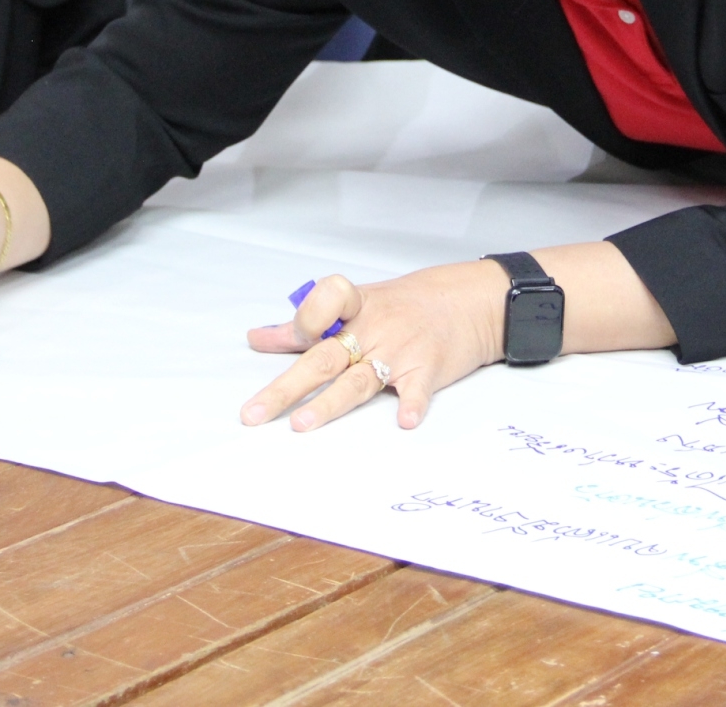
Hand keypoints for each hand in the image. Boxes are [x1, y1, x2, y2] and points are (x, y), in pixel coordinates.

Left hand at [241, 262, 507, 430]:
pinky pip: (417, 389)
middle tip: (255, 413)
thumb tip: (257, 339)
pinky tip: (404, 422)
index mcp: (355, 307)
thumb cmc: (406, 304)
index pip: (325, 302)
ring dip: (331, 403)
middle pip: (325, 357)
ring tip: (302, 425)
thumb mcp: (358, 303)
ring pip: (359, 380)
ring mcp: (400, 350)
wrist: (470, 302)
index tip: (296, 338)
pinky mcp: (427, 370)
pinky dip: (412, 404)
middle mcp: (373, 329)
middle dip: (288, 386)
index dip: (308, 318)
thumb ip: (306, 324)